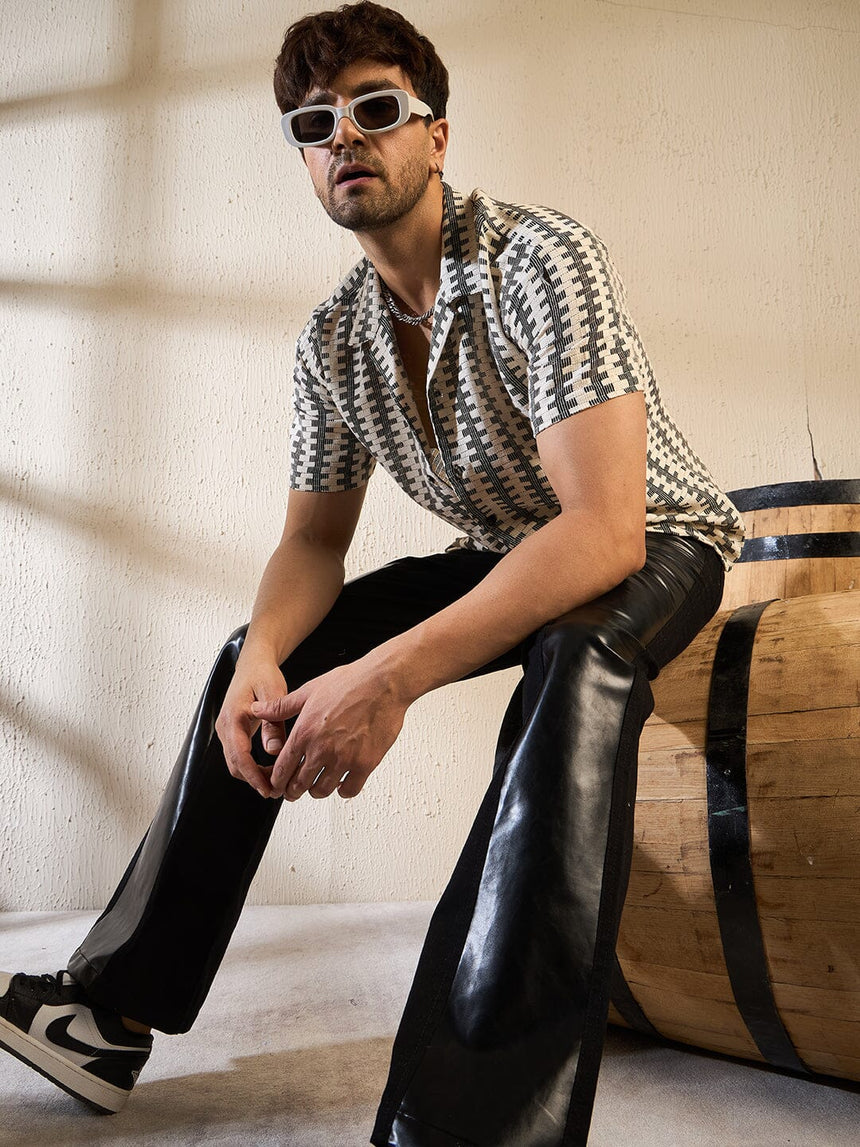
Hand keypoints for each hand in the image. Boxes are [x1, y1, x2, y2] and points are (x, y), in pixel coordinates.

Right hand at [215, 658, 288, 797]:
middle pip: (235, 764)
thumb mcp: (273, 693)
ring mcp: (226, 729)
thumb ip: (273, 723)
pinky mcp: (232, 731)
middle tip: (277, 789)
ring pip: (235, 762)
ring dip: (253, 774)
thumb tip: (273, 752)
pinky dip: (251, 765)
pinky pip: (238, 754)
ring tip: (276, 780)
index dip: (253, 776)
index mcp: (233, 717)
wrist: (253, 663)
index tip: (267, 789)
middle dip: (254, 780)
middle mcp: (225, 726)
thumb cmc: (263, 674)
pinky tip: (269, 767)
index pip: (240, 756)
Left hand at [251, 657, 408, 799]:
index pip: (282, 769)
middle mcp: (322, 749)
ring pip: (322, 790)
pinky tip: (342, 784)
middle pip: (299, 785)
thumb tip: (259, 711)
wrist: (383, 683)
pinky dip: (343, 791)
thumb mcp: (308, 691)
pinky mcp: (365, 764)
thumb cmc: (350, 683)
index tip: (277, 786)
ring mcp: (344, 759)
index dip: (276, 782)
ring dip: (316, 791)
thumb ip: (281, 706)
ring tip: (317, 787)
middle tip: (293, 792)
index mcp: (305, 732)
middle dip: (293, 791)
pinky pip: (349, 790)